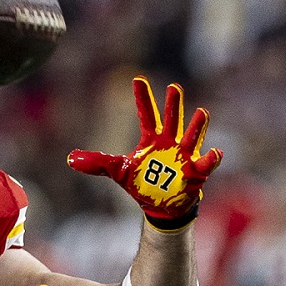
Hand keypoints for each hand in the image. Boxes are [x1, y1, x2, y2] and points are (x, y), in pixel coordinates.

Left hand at [67, 77, 222, 228]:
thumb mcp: (118, 172)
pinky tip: (215, 152)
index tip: (137, 80)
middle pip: (171, 120)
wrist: (160, 205)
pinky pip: (206, 164)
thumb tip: (70, 159)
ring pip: (192, 137)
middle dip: (173, 106)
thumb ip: (97, 163)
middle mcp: (170, 142)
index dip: (142, 98)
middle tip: (173, 88)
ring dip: (197, 127)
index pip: (146, 114)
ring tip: (202, 112)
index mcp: (152, 140)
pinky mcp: (196, 172)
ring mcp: (185, 155)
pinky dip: (211, 158)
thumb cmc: (142, 184)